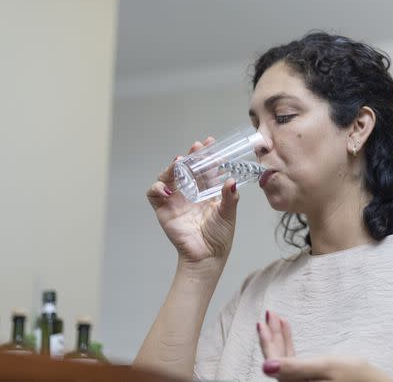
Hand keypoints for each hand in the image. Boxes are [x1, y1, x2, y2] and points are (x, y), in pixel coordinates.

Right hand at [146, 137, 238, 262]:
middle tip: (197, 147)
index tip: (211, 143)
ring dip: (172, 168)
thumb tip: (231, 180)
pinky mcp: (164, 209)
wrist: (207, 256)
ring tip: (179, 163)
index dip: (207, 155)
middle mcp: (190, 192)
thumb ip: (229, 197)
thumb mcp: (228, 213)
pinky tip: (166, 189)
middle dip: (190, 156)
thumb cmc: (219, 236)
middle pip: (186, 168)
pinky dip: (157, 188)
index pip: (205, 168)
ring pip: (168, 176)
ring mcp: (176, 199)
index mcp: (206, 190)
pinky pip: (154, 194)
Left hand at [257, 311, 392, 381]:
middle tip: (270, 313)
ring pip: (285, 357)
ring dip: (281, 336)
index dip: (266, 342)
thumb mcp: (325, 367)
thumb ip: (295, 367)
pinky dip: (290, 342)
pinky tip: (287, 328)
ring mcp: (302, 381)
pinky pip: (294, 359)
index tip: (262, 322)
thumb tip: (265, 367)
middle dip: (273, 335)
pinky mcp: (309, 378)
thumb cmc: (355, 376)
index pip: (273, 363)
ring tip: (277, 317)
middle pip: (278, 358)